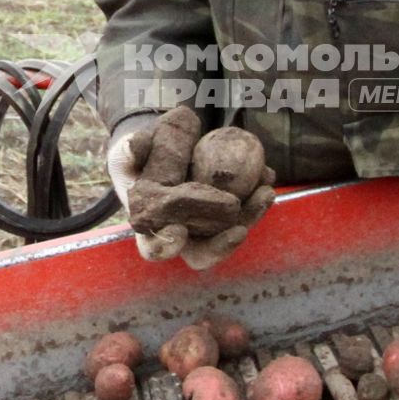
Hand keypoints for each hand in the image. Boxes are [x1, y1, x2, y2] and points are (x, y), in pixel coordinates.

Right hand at [107, 113, 273, 268]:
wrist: (167, 149)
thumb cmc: (144, 154)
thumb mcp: (131, 149)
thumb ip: (131, 150)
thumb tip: (135, 145)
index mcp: (150, 228)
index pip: (155, 247)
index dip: (165, 245)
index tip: (178, 231)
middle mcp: (181, 236)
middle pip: (201, 254)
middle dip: (221, 247)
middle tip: (238, 230)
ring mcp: (208, 228)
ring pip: (230, 233)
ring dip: (250, 217)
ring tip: (264, 192)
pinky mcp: (230, 214)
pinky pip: (247, 212)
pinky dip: (258, 197)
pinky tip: (267, 175)